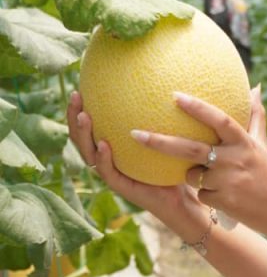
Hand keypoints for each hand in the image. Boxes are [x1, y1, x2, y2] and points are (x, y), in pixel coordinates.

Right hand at [66, 92, 199, 231]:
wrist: (183, 195)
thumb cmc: (176, 161)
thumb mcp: (167, 133)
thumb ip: (160, 113)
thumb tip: (166, 81)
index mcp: (113, 146)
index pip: (91, 125)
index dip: (81, 108)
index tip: (80, 86)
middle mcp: (108, 158)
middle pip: (81, 137)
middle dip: (74, 117)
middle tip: (75, 96)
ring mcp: (112, 173)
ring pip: (88, 153)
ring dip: (84, 134)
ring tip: (84, 117)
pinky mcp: (122, 186)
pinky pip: (108, 172)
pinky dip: (102, 159)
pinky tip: (103, 145)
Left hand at [129, 87, 266, 240]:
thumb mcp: (262, 145)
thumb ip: (254, 116)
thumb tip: (254, 87)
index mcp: (244, 142)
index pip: (219, 119)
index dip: (197, 107)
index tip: (174, 95)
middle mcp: (235, 159)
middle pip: (190, 149)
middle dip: (159, 141)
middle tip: (134, 133)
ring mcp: (228, 181)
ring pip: (191, 175)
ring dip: (194, 176)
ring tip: (219, 180)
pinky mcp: (222, 201)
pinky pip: (200, 193)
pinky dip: (206, 194)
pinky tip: (225, 197)